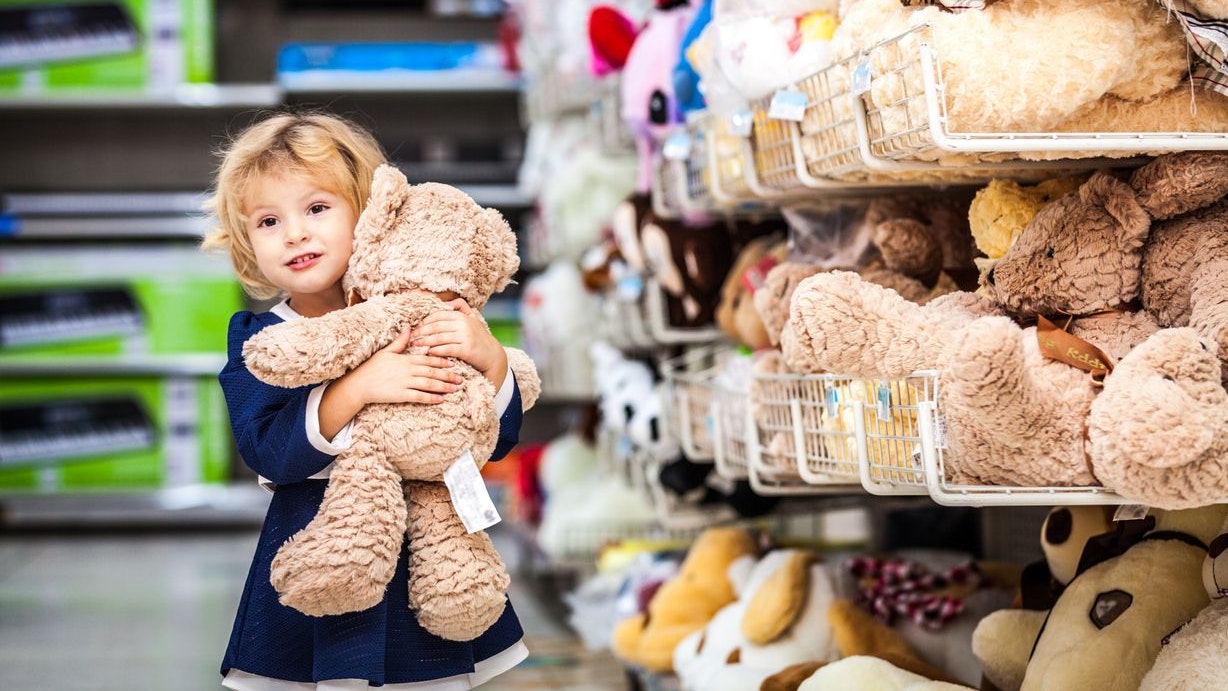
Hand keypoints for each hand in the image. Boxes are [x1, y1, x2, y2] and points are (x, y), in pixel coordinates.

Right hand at [345, 326, 462, 405]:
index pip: (428, 359)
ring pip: (429, 384)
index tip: (454, 363)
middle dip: (448, 375)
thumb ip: (400, 341)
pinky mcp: (400, 395)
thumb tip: (408, 326)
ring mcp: (404, 383)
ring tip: (455, 389)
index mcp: (406, 359)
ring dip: (443, 386)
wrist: (359, 384)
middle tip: (460, 378)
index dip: (442, 361)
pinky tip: (441, 400)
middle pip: (432, 372)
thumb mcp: (386, 351)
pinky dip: (431, 398)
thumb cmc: (372, 367)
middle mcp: (407, 370)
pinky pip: (419, 396)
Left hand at [412, 299, 507, 384]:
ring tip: (415, 345)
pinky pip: (447, 349)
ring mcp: (466, 336)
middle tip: (411, 337)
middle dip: (421, 332)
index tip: (416, 327)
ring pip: (439, 337)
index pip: (438, 315)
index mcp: (462, 316)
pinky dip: (436, 350)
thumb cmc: (480, 338)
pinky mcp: (467, 349)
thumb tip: (447, 302)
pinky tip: (429, 353)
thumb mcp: (473, 319)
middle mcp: (464, 324)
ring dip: (425, 342)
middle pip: (436, 326)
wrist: (493, 356)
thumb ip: (462, 307)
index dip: (425, 321)